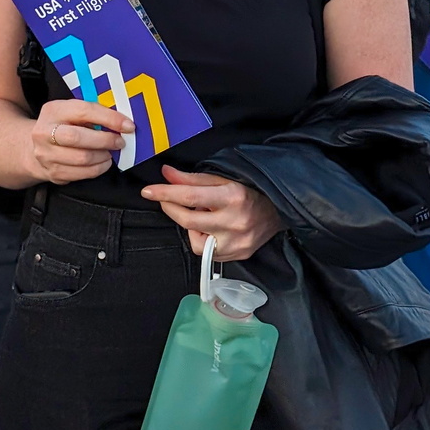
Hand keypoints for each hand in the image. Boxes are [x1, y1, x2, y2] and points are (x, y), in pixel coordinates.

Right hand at [29, 100, 134, 182]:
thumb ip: (93, 114)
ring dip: (103, 156)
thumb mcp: (72, 113)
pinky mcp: (53, 172)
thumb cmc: (63, 127)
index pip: (84, 111)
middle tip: (119, 142)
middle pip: (78, 138)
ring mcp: (46, 154)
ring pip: (82, 158)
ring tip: (110, 152)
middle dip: (105, 140)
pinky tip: (103, 162)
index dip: (109, 118)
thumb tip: (122, 122)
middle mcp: (44, 132)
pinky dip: (98, 168)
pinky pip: (82, 173)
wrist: (36, 147)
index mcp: (53, 110)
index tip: (127, 125)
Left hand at [140, 167, 282, 259]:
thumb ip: (193, 179)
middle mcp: (235, 222)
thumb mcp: (224, 178)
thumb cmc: (252, 190)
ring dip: (191, 226)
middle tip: (165, 199)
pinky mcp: (239, 255)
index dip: (166, 193)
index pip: (190, 196)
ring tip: (203, 215)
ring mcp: (237, 242)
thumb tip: (166, 174)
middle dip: (170, 208)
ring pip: (195, 241)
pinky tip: (212, 228)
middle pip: (188, 220)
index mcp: (233, 196)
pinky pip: (207, 252)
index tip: (148, 191)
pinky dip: (203, 239)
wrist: (281, 209)